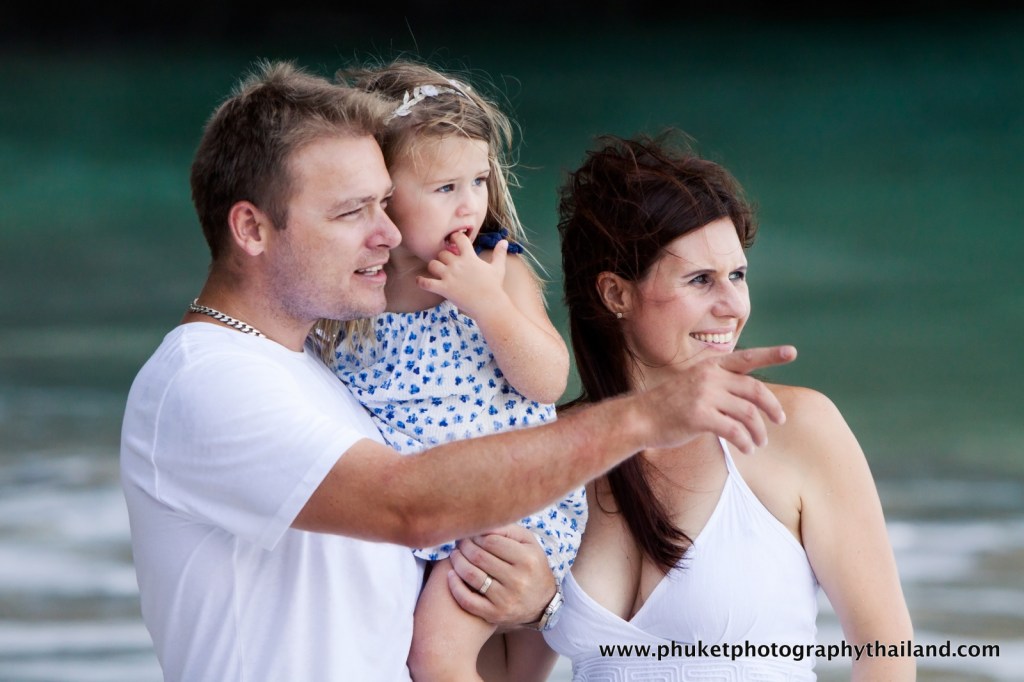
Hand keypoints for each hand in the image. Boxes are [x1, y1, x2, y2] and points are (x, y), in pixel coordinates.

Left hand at [417, 231, 508, 318]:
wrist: (490, 305)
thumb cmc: (495, 287)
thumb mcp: (498, 268)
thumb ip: (499, 253)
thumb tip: (504, 242)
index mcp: (470, 257)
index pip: (458, 239)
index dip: (454, 238)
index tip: (453, 240)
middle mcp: (458, 264)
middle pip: (442, 253)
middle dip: (443, 257)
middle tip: (446, 262)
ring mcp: (449, 276)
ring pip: (432, 264)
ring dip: (433, 267)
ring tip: (436, 271)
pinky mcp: (444, 289)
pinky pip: (426, 283)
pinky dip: (421, 281)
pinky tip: (420, 280)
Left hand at [446, 524, 553, 627]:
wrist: (543, 603)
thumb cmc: (531, 566)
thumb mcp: (528, 543)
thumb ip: (507, 530)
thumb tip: (482, 522)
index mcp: (527, 559)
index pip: (491, 541)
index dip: (477, 536)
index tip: (471, 534)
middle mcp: (518, 580)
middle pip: (479, 557)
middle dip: (464, 546)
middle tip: (460, 542)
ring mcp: (505, 600)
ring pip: (471, 576)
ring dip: (457, 562)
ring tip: (455, 555)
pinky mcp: (494, 614)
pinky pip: (467, 600)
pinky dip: (455, 587)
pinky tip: (450, 575)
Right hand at [641, 345, 796, 454]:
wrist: (640, 418)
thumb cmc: (669, 404)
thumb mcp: (694, 383)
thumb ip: (720, 385)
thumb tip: (750, 400)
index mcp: (710, 366)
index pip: (746, 358)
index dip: (770, 355)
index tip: (792, 352)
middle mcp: (709, 377)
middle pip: (754, 390)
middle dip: (772, 407)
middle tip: (780, 420)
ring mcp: (704, 396)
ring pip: (748, 413)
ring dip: (759, 431)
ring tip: (759, 443)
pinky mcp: (700, 417)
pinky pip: (735, 431)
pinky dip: (745, 442)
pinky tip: (747, 449)